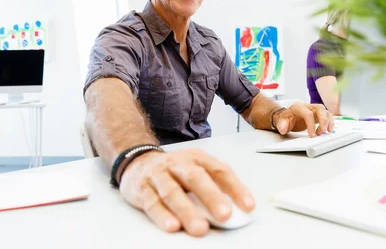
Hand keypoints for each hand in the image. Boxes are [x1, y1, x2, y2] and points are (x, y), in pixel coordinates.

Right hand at [119, 148, 254, 236]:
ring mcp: (159, 175)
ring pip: (173, 192)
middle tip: (225, 215)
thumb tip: (235, 211)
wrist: (138, 161)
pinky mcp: (142, 189)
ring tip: (200, 228)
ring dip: (187, 211)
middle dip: (212, 197)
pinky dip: (162, 215)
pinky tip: (172, 226)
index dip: (235, 188)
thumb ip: (212, 187)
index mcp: (197, 158)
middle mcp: (178, 163)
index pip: (220, 170)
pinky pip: (152, 202)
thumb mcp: (194, 170)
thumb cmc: (173, 171)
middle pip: (196, 178)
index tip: (248, 206)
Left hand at [273, 102, 333, 136]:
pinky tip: (328, 130)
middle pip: (320, 109)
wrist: (286, 117)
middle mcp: (307, 106)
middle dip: (323, 120)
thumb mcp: (281, 122)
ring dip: (328, 122)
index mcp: (298, 107)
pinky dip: (330, 122)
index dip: (311, 125)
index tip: (312, 135)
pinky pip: (327, 116)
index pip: (308, 113)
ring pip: (325, 111)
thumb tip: (283, 129)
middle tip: (323, 131)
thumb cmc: (285, 119)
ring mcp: (313, 110)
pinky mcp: (318, 115)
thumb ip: (282, 125)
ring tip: (325, 132)